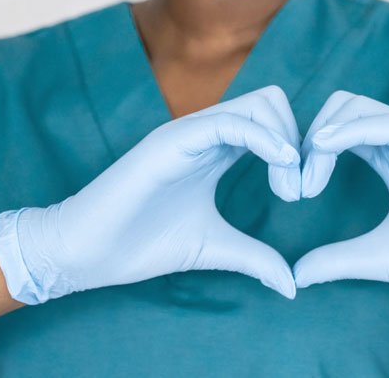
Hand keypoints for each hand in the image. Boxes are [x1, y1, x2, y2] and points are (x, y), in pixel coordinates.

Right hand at [0, 86, 301, 304]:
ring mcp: (188, 133)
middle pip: (272, 103)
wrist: (85, 251)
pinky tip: (281, 167)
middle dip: (299, 140)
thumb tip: (292, 285)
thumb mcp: (214, 249)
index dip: (297, 151)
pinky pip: (230, 122)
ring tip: (289, 188)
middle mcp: (205, 133)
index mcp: (215, 151)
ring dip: (287, 140)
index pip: (271, 123)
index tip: (303, 193)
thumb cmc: (140, 244)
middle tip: (300, 190)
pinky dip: (265, 139)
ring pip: (258, 104)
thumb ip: (254, 258)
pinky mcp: (172, 140)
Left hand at [294, 91, 388, 333]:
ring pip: (358, 107)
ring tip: (307, 180)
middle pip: (340, 108)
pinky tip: (325, 150)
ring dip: (322, 135)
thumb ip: (339, 259)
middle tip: (294, 186)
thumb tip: (296, 274)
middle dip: (307, 139)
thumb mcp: (381, 257)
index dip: (306, 150)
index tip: (290, 190)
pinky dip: (350, 130)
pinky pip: (388, 124)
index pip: (337, 129)